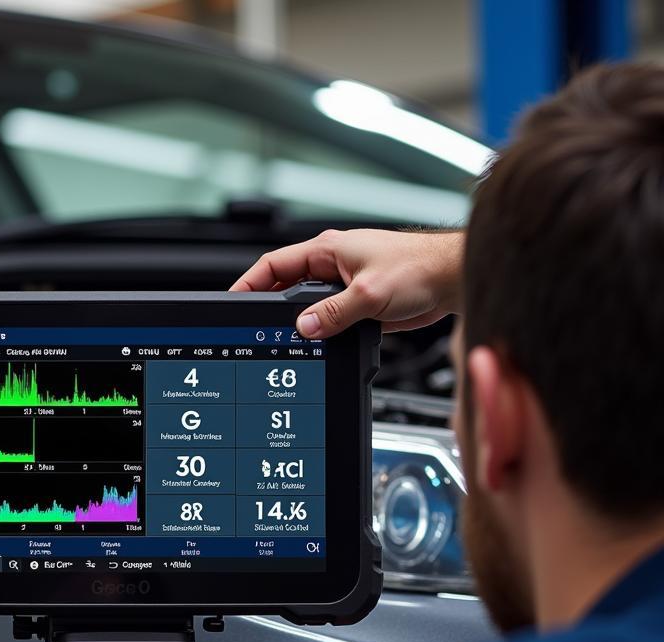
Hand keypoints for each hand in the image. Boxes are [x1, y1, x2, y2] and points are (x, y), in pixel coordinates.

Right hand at [230, 228, 462, 338]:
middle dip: (272, 308)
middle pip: (287, 288)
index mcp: (328, 250)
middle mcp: (333, 266)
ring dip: (301, 324)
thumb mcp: (368, 294)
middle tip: (256, 330)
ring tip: (286, 341)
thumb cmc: (419, 269)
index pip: (274, 264)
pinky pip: (329, 320)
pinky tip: (318, 346)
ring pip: (308, 307)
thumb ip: (332, 314)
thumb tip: (303, 329)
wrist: (452, 280)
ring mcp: (344, 286)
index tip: (233, 300)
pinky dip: (321, 332)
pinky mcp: (358, 305)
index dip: (250, 283)